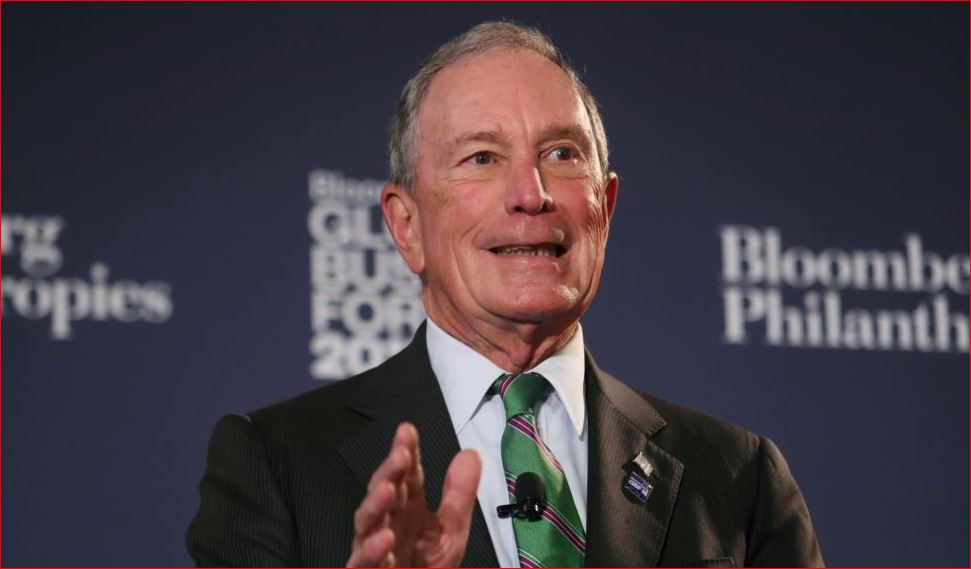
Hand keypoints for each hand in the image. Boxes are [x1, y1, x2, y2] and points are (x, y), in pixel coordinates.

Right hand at [347, 422, 481, 566]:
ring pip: (367, 523)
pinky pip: (364, 563)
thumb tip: (470, 455)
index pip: (406, 476)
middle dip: (389, 472)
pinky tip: (385, 539)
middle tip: (400, 455)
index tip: (407, 431)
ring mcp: (373, 550)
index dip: (406, 453)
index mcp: (407, 511)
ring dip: (375, 505)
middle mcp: (387, 525)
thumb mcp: (451, 532)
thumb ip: (458, 494)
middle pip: (383, 493)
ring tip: (389, 489)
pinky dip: (373, 551)